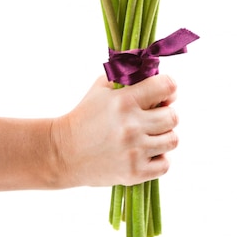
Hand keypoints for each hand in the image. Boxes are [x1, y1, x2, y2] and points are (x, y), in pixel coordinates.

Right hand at [52, 74, 178, 187]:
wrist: (63, 152)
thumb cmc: (85, 116)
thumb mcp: (101, 87)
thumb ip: (126, 73)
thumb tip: (150, 63)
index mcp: (124, 101)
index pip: (167, 86)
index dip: (169, 88)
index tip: (163, 92)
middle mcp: (132, 126)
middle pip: (173, 116)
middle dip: (166, 113)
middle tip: (153, 115)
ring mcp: (134, 151)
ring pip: (172, 139)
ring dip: (163, 135)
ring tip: (149, 135)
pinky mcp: (135, 173)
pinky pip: (165, 164)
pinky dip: (159, 157)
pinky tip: (146, 152)